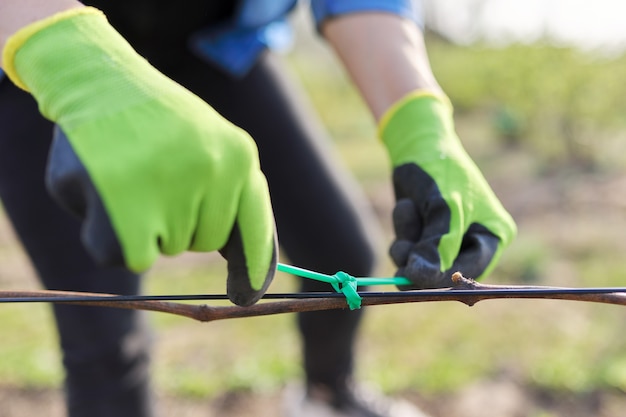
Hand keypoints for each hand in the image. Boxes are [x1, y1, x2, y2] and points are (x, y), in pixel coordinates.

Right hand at [3, 7, 276, 304]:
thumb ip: (231, 201)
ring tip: (129, 176)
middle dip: (181, 224)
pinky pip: (127, 256)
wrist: (100, 82)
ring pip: (163, 250)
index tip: (245, 297)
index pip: (254, 230)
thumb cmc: (160, 125)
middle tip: (156, 178)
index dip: (253, 269)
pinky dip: (113, 238)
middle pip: (203, 242)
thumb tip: (248, 286)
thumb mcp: (211, 146)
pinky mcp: (117, 201)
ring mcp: (164, 183)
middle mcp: (209, 169)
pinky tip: (103, 195)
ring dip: (146, 227)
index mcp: (239, 155)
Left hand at [380, 93, 515, 288]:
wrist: (417, 145)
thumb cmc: (440, 172)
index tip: (414, 277)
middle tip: (401, 248)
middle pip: (443, 273)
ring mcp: (447, 241)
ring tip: (408, 208)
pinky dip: (401, 233)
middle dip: (419, 258)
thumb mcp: (444, 208)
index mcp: (493, 236)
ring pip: (420, 264)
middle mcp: (473, 243)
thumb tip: (419, 278)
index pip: (470, 271)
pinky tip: (406, 206)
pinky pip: (408, 252)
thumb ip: (436, 245)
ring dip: (406, 242)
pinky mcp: (425, 236)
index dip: (442, 278)